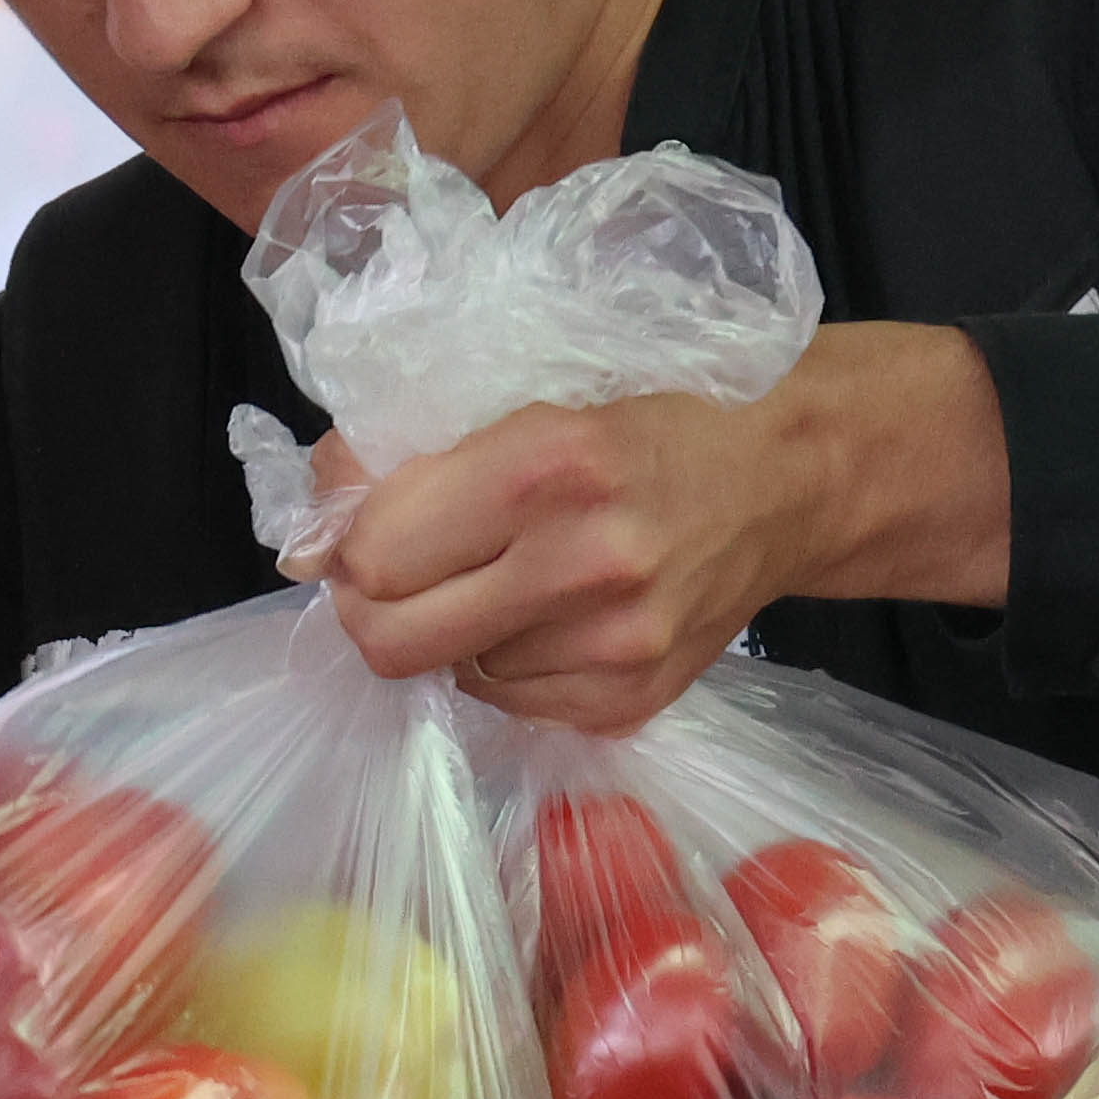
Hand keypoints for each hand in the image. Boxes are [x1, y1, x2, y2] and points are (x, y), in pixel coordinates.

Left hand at [292, 320, 1010, 732]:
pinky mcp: (631, 700)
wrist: (785, 479)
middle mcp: (586, 561)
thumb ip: (419, 455)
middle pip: (394, 638)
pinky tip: (544, 615)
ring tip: (500, 578)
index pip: (379, 550)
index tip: (360, 530)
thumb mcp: (536, 397)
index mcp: (549, 463)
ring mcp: (615, 644)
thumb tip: (313, 519)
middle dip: (372, 607)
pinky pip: (508, 701)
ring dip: (450, 631)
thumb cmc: (651, 421)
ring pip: (450, 671)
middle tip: (392, 578)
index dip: (349, 544)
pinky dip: (503, 662)